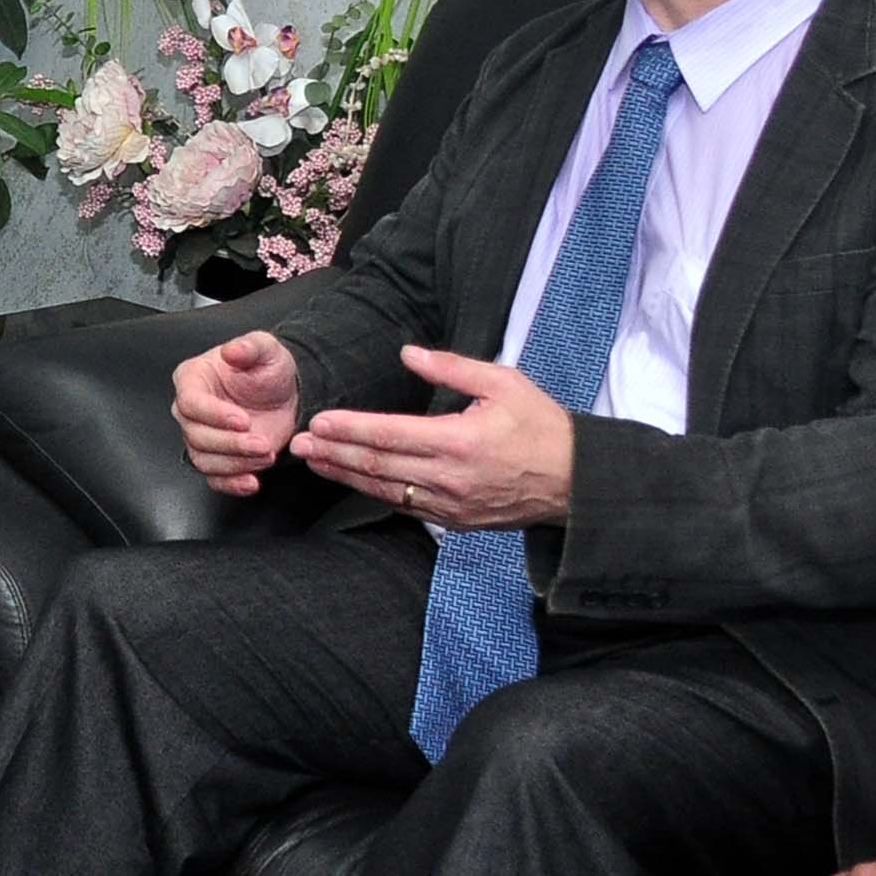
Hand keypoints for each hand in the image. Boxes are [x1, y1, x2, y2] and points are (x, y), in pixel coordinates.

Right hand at [172, 332, 298, 496]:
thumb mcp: (266, 350)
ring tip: (266, 455)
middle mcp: (191, 410)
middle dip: (231, 443)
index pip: (190, 403)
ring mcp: (202, 436)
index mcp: (192, 379)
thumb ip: (250, 347)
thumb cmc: (267, 370)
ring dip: (236, 463)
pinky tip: (252, 482)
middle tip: (262, 443)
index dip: (214, 415)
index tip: (243, 420)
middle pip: (196, 435)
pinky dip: (231, 484)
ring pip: (204, 460)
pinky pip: (214, 478)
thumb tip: (232, 351)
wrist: (284, 394)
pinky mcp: (217, 457)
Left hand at [290, 345, 572, 526]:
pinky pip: (405, 506)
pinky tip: (351, 480)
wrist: (577, 482)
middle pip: (377, 466)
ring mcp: (451, 506)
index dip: (349, 428)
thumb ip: (451, 368)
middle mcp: (450, 478)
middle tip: (298, 443)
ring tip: (313, 460)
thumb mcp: (503, 383)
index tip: (319, 420)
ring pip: (384, 490)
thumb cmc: (541, 426)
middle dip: (333, 452)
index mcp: (459, 442)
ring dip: (344, 475)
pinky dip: (373, 492)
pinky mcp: (455, 522)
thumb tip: (407, 353)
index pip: (389, 436)